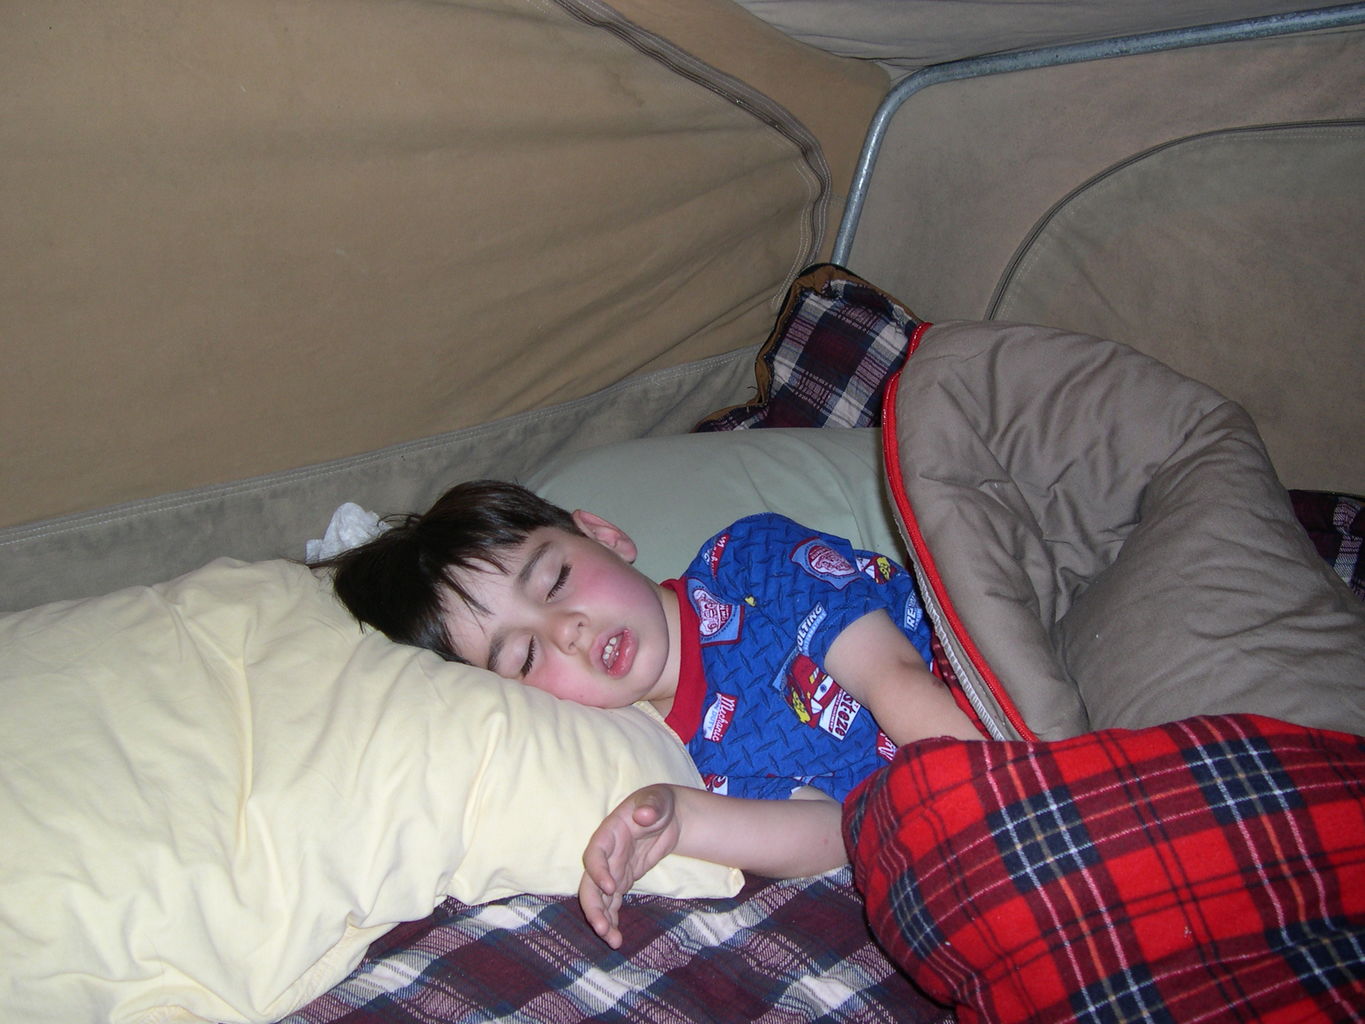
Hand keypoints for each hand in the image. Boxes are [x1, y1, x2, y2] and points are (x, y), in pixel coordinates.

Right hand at [579, 784, 680, 948]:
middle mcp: (606, 855)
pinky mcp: (622, 880)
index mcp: (609, 833)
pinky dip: (612, 918)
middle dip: (594, 907)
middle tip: (602, 929)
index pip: (595, 854)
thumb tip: (644, 814)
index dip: (598, 871)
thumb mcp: (658, 801)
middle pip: (590, 883)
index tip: (611, 888)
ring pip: (599, 898)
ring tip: (613, 941)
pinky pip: (612, 902)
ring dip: (602, 919)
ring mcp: (612, 869)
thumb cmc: (658, 804)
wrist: (666, 816)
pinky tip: (616, 937)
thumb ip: (650, 806)